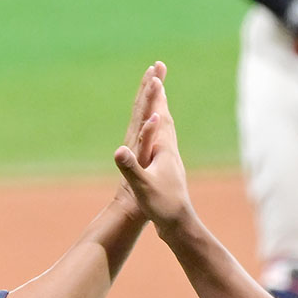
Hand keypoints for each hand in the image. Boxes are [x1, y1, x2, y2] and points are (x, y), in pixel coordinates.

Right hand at [113, 70, 195, 233]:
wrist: (178, 225)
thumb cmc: (162, 205)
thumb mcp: (142, 186)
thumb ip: (130, 166)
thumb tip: (119, 150)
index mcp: (163, 149)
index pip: (159, 114)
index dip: (155, 94)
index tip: (154, 72)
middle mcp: (169, 150)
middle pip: (165, 114)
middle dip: (159, 93)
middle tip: (158, 72)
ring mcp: (170, 159)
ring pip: (166, 127)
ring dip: (161, 109)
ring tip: (159, 96)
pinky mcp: (168, 169)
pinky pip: (163, 141)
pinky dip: (160, 130)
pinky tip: (158, 133)